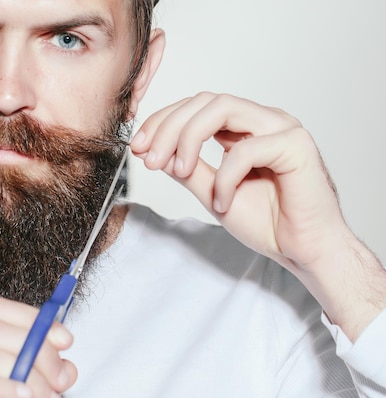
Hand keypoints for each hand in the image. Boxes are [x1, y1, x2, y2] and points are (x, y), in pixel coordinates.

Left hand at [130, 92, 385, 338]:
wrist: (303, 251)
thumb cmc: (267, 222)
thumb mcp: (211, 192)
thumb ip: (188, 170)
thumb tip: (155, 152)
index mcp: (243, 128)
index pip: (196, 107)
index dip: (162, 122)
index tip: (139, 147)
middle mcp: (262, 121)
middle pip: (205, 101)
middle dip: (168, 127)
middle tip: (149, 158)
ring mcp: (281, 128)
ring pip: (223, 108)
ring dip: (189, 138)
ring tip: (177, 170)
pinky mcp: (295, 146)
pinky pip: (246, 149)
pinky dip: (225, 176)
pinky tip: (222, 202)